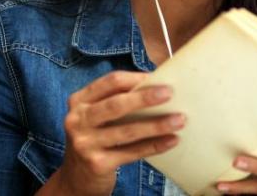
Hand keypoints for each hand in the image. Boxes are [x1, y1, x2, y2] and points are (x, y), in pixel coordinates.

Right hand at [45, 71, 184, 195]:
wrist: (77, 177)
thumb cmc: (95, 138)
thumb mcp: (96, 116)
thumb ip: (117, 101)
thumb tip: (158, 87)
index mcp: (79, 101)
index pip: (110, 82)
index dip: (135, 79)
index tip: (158, 78)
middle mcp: (77, 120)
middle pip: (116, 104)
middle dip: (145, 98)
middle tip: (170, 93)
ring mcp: (85, 143)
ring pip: (127, 131)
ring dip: (156, 125)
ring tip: (179, 120)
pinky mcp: (97, 164)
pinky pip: (132, 153)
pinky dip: (154, 146)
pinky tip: (171, 140)